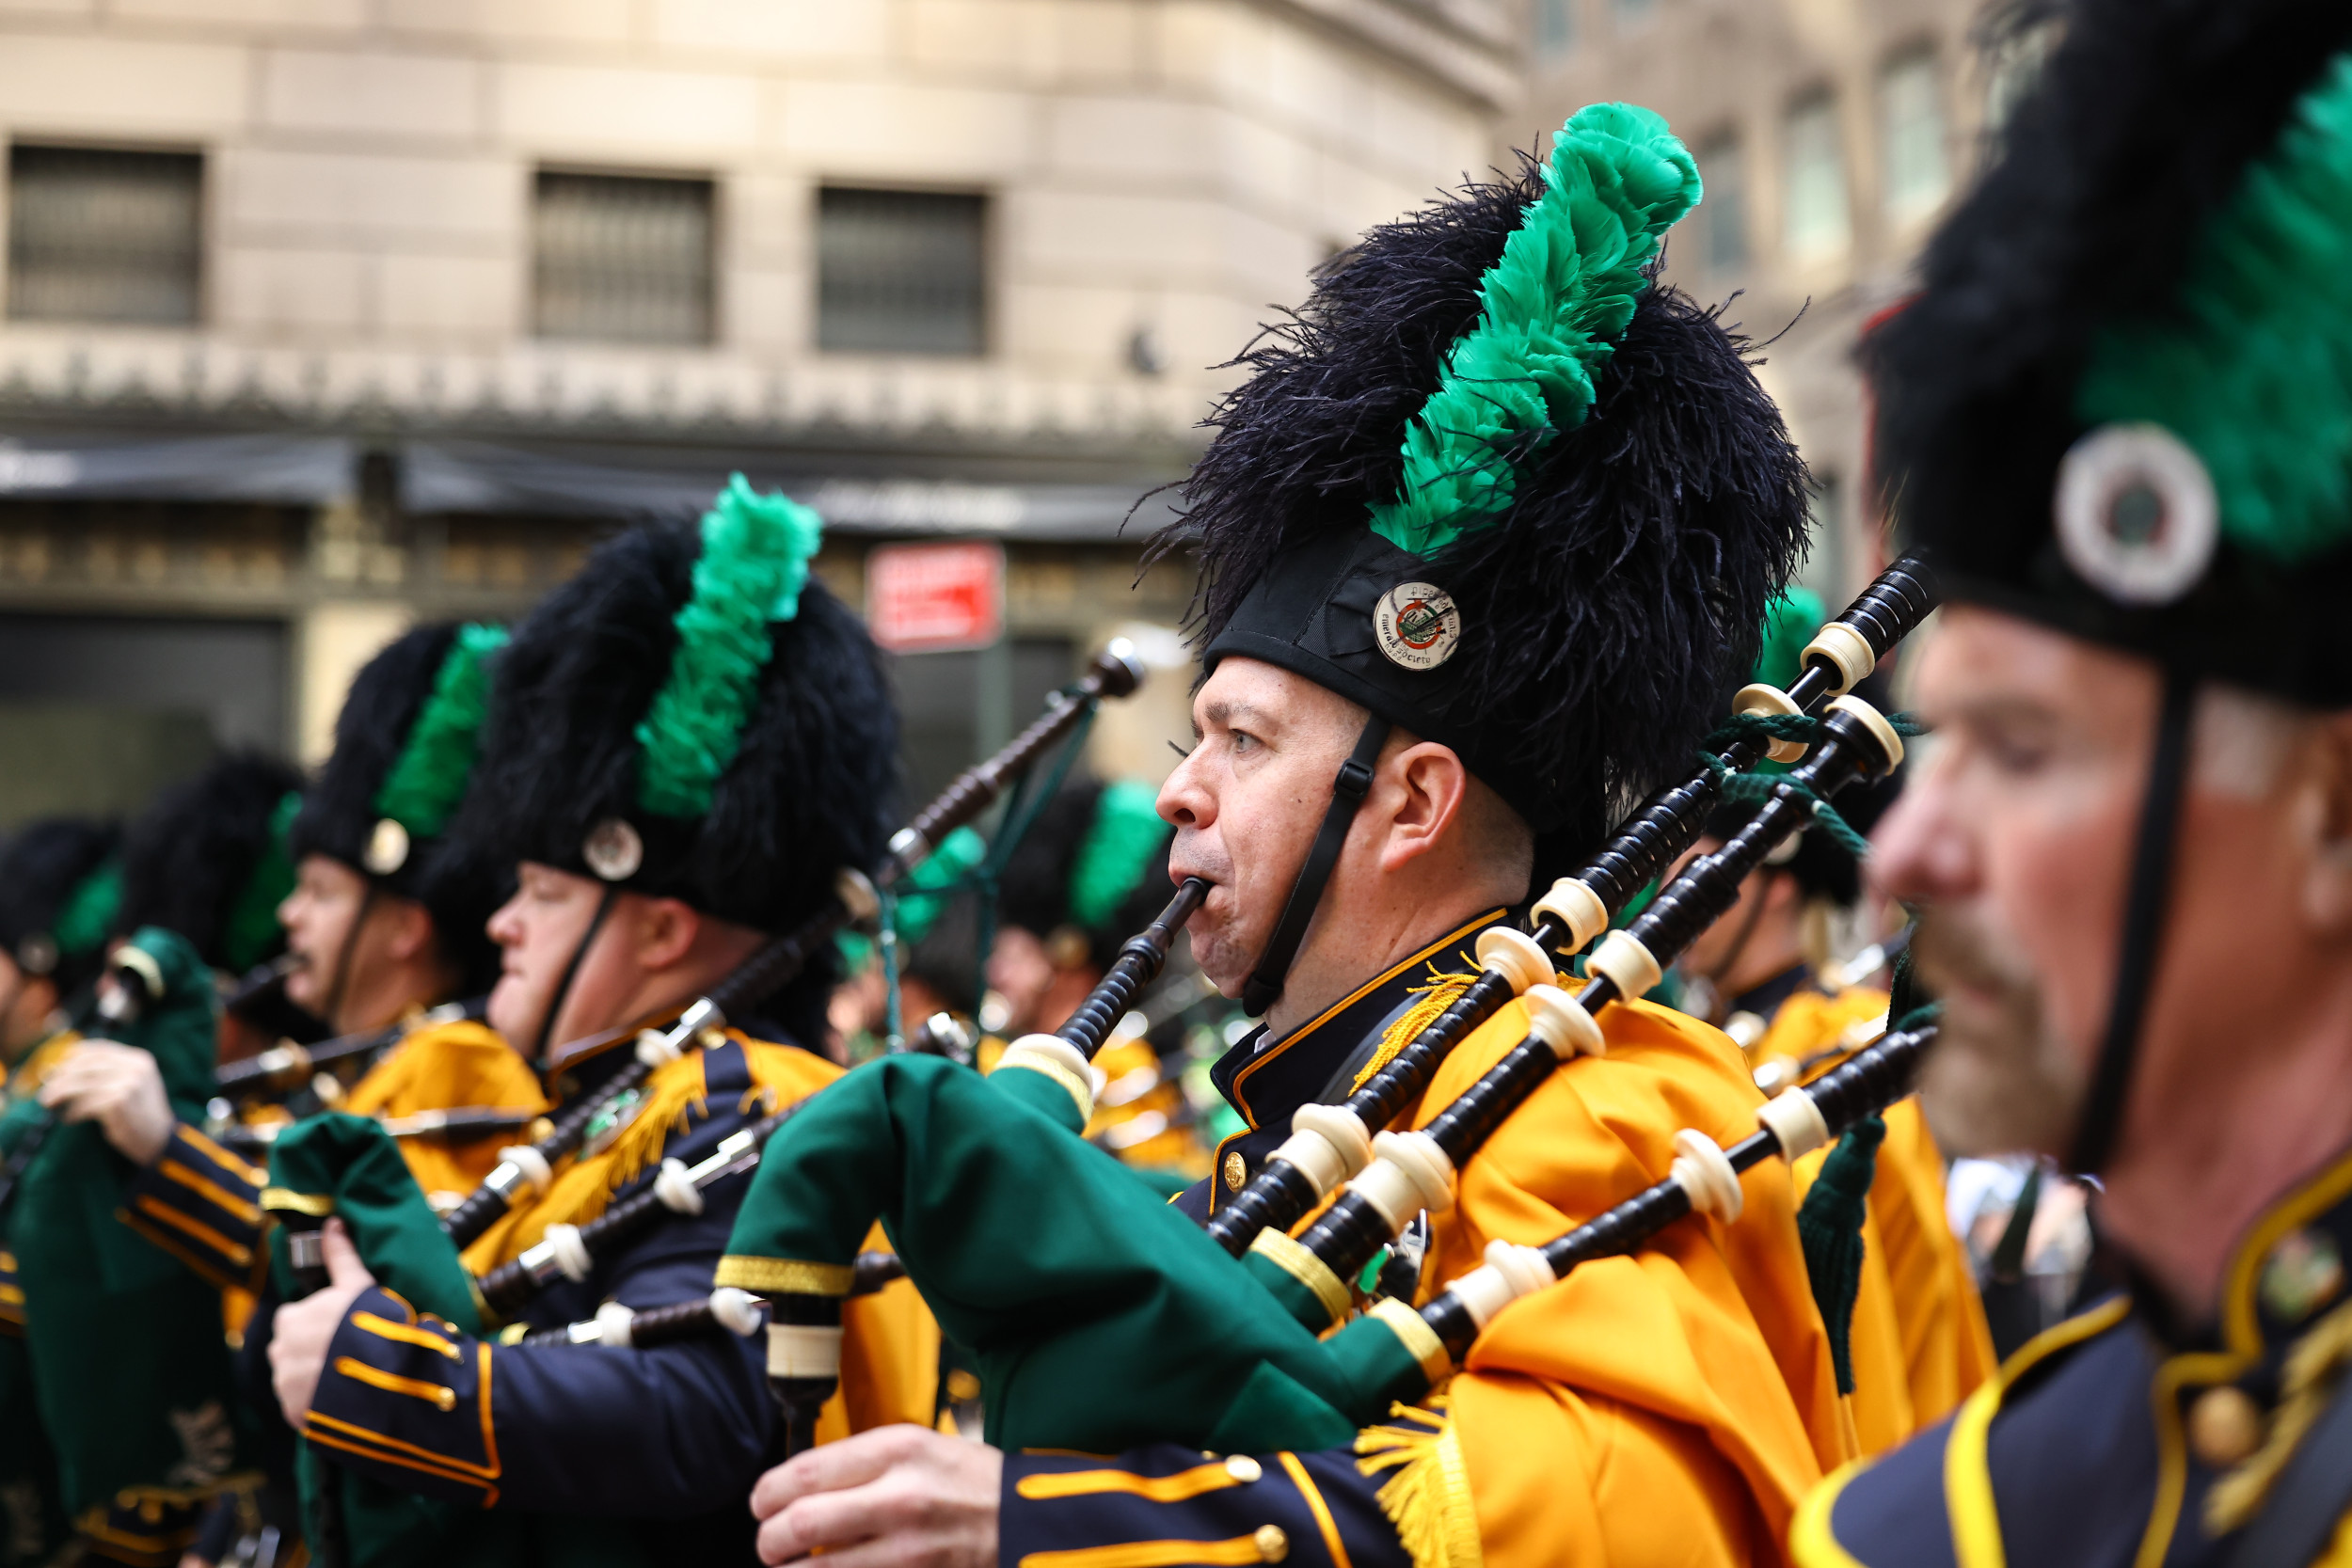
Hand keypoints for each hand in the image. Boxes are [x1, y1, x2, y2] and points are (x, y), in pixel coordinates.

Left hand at [38, 1040, 174, 1164]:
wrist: (159, 1138)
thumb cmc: (140, 1112)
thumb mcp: (135, 1083)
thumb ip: (113, 1071)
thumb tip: (68, 1066)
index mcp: (139, 1059)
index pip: (99, 1049)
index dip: (74, 1056)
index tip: (58, 1067)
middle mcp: (135, 1068)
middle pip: (85, 1066)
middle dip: (61, 1077)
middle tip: (46, 1090)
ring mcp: (127, 1084)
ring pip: (81, 1084)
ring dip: (60, 1094)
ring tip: (49, 1102)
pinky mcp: (118, 1102)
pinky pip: (84, 1104)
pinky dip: (73, 1112)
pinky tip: (71, 1118)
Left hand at [267, 1218, 375, 1427]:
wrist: (379, 1377)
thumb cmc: (368, 1324)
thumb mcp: (358, 1284)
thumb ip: (340, 1255)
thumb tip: (332, 1222)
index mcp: (289, 1320)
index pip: (297, 1320)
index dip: (322, 1324)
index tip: (344, 1330)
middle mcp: (278, 1353)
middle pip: (294, 1351)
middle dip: (315, 1353)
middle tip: (348, 1354)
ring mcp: (284, 1386)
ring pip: (297, 1379)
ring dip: (315, 1379)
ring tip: (348, 1379)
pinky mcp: (293, 1413)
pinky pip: (302, 1406)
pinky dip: (317, 1403)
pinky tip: (342, 1398)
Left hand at [750, 1424, 1001, 1567]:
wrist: (1028, 1518)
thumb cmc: (971, 1481)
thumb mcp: (921, 1447)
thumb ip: (863, 1464)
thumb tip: (799, 1487)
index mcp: (897, 1448)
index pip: (805, 1472)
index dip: (768, 1493)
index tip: (762, 1504)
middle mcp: (900, 1494)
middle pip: (801, 1521)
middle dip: (769, 1539)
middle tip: (768, 1543)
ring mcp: (908, 1545)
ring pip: (819, 1565)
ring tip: (791, 1564)